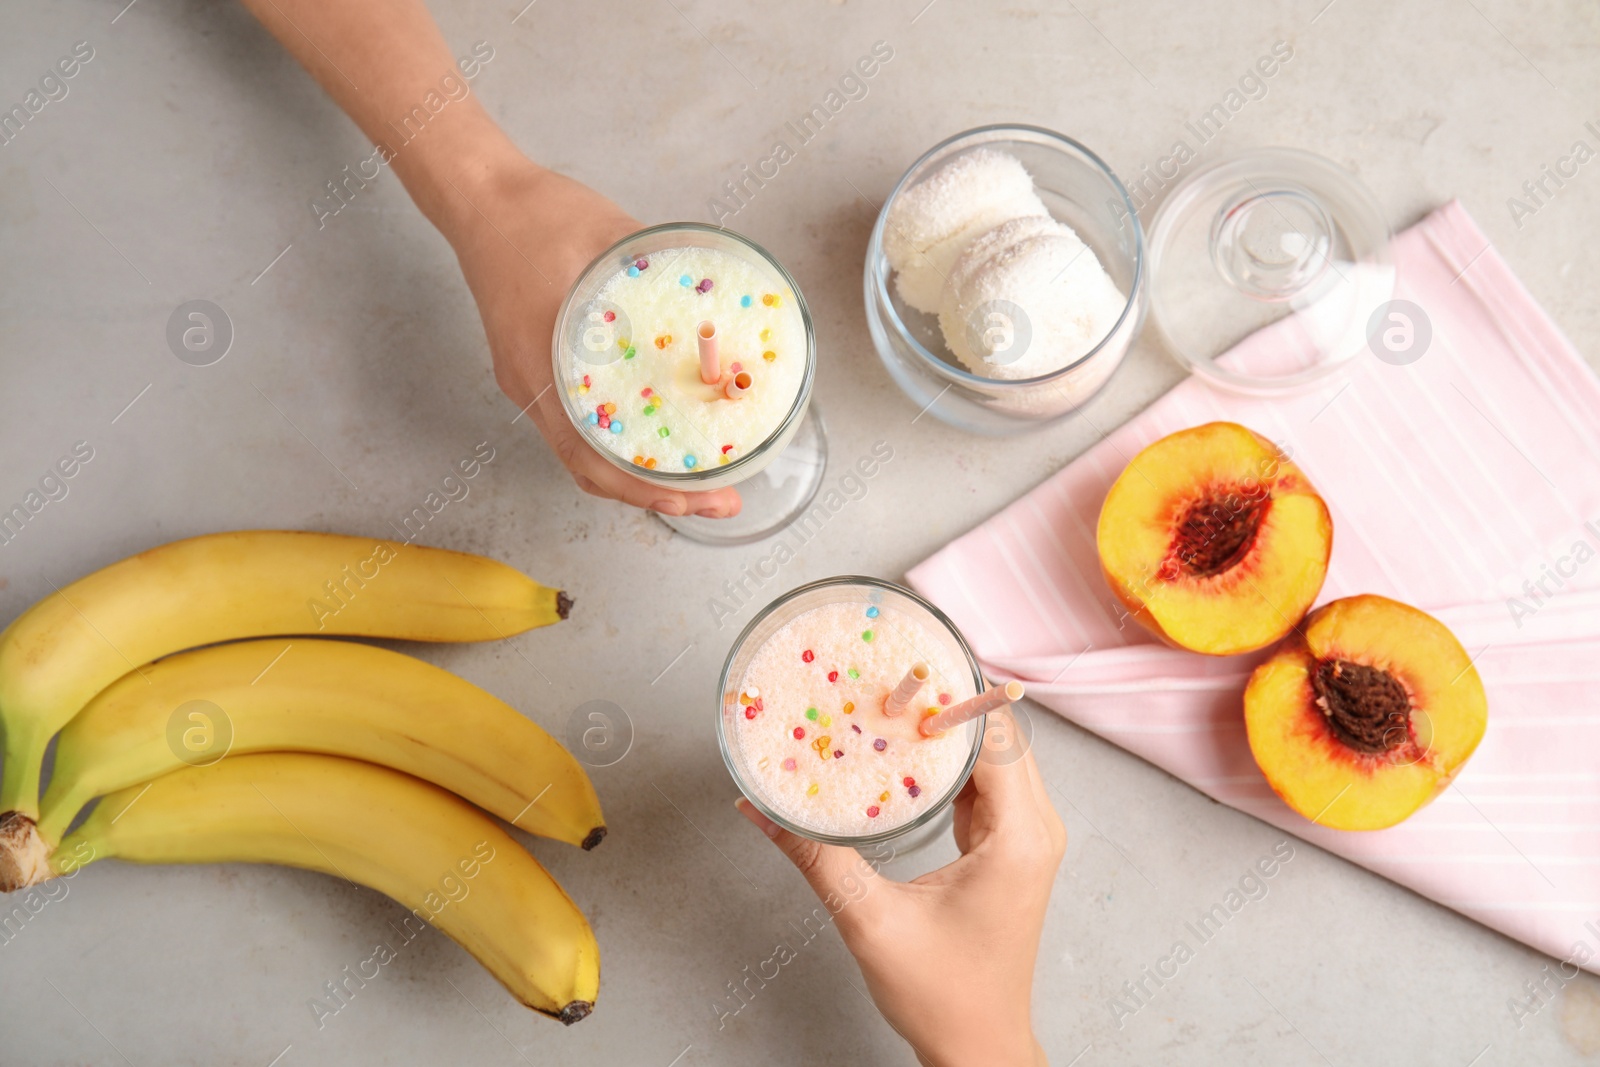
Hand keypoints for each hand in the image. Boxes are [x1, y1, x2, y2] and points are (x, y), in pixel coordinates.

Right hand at [444, 157, 741, 518]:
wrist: (481, 197)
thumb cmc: (533, 215)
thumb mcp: (608, 235)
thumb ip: (660, 270)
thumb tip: (720, 298)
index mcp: (540, 367)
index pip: (587, 456)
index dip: (640, 488)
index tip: (688, 499)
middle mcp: (533, 387)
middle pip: (593, 470)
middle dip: (658, 496)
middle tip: (721, 502)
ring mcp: (534, 382)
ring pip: (588, 455)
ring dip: (644, 477)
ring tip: (702, 485)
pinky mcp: (542, 371)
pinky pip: (583, 427)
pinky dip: (624, 449)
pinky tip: (664, 444)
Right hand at [736, 707, 1065, 1066]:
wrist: (979, 1047)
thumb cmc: (941, 995)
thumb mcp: (869, 921)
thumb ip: (816, 857)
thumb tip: (759, 807)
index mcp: (1019, 838)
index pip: (995, 737)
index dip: (953, 696)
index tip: (905, 667)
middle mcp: (1035, 829)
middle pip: (999, 736)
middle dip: (944, 702)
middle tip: (886, 676)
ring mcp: (1027, 838)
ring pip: (993, 756)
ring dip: (946, 729)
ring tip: (890, 703)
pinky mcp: (1009, 848)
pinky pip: (985, 783)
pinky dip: (948, 761)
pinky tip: (906, 750)